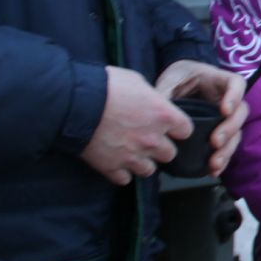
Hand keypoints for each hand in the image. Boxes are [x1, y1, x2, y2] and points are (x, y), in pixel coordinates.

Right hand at [80, 66, 190, 184]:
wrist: (74, 102)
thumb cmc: (105, 86)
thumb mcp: (136, 81)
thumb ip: (152, 97)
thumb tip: (154, 103)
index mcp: (164, 116)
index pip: (186, 131)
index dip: (177, 128)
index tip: (168, 125)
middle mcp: (152, 140)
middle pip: (169, 154)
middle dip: (160, 146)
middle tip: (146, 138)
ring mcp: (133, 156)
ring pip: (149, 170)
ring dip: (142, 161)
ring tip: (131, 150)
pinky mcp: (112, 167)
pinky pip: (125, 179)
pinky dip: (121, 172)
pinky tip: (115, 160)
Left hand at [153, 60, 249, 177]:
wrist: (177, 83)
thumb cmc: (177, 77)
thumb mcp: (171, 79)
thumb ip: (166, 92)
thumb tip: (158, 112)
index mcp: (218, 80)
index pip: (236, 84)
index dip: (234, 97)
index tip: (225, 110)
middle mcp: (227, 99)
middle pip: (240, 113)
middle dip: (229, 129)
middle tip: (215, 142)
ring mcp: (225, 117)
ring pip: (236, 133)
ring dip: (227, 150)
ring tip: (214, 163)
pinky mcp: (219, 131)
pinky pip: (226, 146)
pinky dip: (222, 160)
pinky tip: (213, 170)